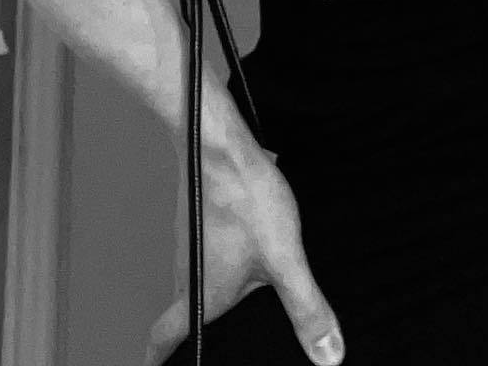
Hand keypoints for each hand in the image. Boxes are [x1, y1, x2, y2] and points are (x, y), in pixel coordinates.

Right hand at [144, 137, 344, 364]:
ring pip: (197, 280)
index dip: (157, 361)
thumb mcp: (285, 259)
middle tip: (207, 346)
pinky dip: (224, 261)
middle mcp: (187, 273)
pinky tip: (252, 250)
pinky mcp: (203, 220)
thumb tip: (329, 355)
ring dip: (212, 293)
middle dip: (196, 332)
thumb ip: (306, 307)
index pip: (164, 339)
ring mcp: (192, 244)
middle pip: (182, 312)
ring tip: (239, 304)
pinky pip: (209, 252)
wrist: (221, 142)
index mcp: (200, 296)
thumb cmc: (244, 200)